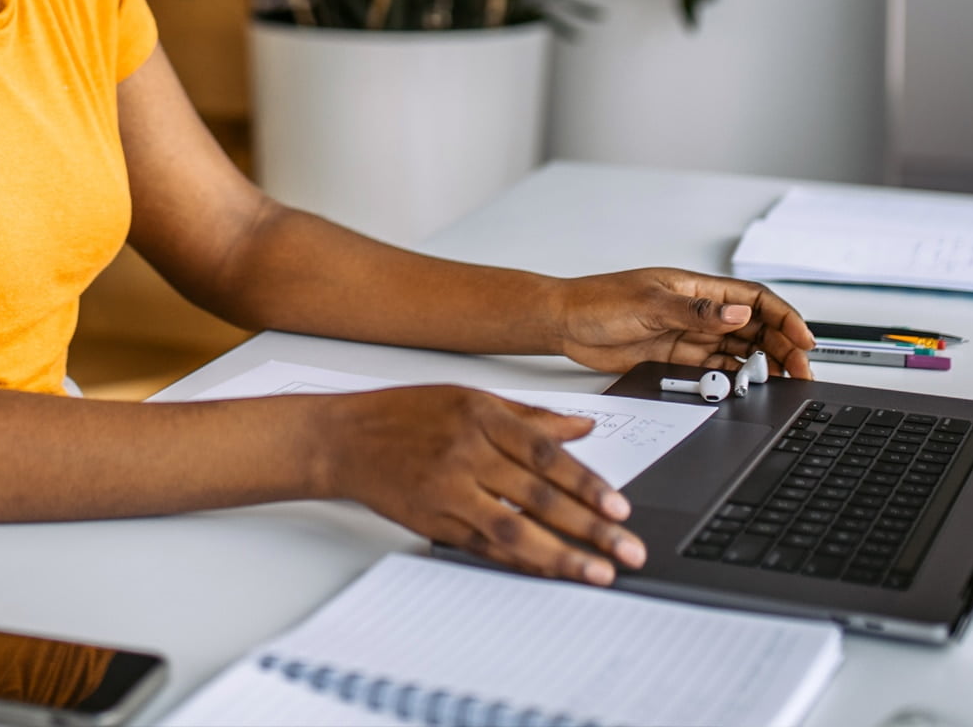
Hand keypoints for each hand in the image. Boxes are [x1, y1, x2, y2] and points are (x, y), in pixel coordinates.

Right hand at [314, 384, 644, 585]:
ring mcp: (448, 491)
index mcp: (480, 416)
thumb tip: (583, 426)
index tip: (620, 508)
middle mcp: (465, 453)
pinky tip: (548, 572)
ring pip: (514, 529)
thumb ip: (530, 417)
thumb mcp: (469, 399)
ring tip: (598, 573)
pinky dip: (520, 562)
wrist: (344, 439)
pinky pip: (485, 547)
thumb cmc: (406, 415)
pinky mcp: (434, 522)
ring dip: (561, 556)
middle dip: (590, 527)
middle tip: (627, 549)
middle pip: (539, 496)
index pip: (546, 453)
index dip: (587, 482)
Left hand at [553, 268, 816, 379]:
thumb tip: (738, 313)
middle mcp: (698, 311)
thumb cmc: (598, 301)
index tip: (804, 339)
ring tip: (782, 382)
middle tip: (800, 371)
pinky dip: (734, 377)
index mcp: (697, 289)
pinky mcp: (676, 357)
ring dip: (762, 364)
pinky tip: (747, 387)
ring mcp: (689, 335)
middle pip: (754, 327)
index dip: (784, 317)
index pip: (754, 299)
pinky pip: (715, 367)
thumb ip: (695, 312)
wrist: (565, 323)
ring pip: (739, 349)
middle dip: (782, 346)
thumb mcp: (649, 304)